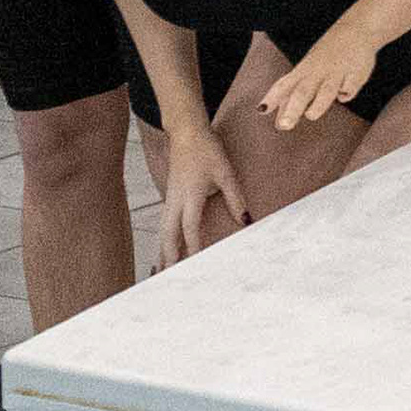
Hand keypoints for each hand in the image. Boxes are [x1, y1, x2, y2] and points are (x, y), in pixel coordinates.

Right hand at [158, 128, 247, 266]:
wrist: (186, 133)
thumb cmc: (206, 150)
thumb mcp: (226, 172)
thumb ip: (235, 197)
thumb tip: (247, 220)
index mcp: (189, 195)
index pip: (189, 227)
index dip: (192, 246)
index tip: (195, 263)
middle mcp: (175, 200)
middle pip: (168, 235)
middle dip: (169, 256)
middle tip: (170, 276)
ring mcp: (169, 199)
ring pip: (164, 230)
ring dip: (164, 250)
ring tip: (164, 269)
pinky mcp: (170, 197)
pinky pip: (165, 223)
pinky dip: (165, 238)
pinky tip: (167, 248)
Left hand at [259, 26, 384, 130]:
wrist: (359, 28)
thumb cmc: (328, 53)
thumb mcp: (307, 68)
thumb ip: (291, 91)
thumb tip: (271, 116)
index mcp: (305, 70)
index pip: (286, 84)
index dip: (274, 97)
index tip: (262, 110)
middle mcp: (319, 71)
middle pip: (304, 91)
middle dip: (293, 108)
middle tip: (285, 125)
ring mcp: (338, 71)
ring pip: (327, 89)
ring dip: (318, 103)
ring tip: (310, 116)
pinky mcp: (358, 72)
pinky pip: (351, 85)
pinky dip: (347, 92)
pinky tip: (343, 97)